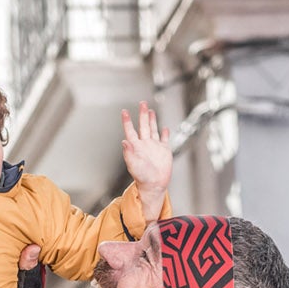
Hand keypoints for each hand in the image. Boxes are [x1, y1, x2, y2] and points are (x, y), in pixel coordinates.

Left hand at [122, 102, 171, 221]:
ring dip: (152, 120)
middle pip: (144, 126)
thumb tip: (124, 141)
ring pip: (153, 129)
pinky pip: (164, 139)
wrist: (154, 185)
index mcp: (136, 146)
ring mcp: (155, 147)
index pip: (131, 130)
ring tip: (150, 110)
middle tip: (142, 103)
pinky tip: (165, 128)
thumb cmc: (142, 177)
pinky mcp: (164, 151)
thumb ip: (129, 152)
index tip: (124, 111)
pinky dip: (164, 133)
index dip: (127, 121)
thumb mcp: (134, 164)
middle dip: (142, 114)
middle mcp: (145, 144)